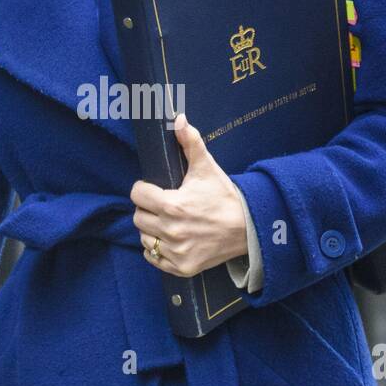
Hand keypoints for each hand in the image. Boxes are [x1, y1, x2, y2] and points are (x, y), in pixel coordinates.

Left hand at [130, 112, 247, 276]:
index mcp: (172, 205)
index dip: (144, 189)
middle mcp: (171, 230)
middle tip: (163, 206)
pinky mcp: (182, 266)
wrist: (248, 229)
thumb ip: (190, 142)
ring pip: (144, 238)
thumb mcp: (207, 168)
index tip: (154, 189)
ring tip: (168, 222)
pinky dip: (157, 250)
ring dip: (151, 230)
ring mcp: (176, 251)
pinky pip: (154, 258)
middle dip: (147, 209)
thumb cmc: (224, 197)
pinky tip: (170, 239)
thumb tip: (178, 119)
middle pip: (138, 217)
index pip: (137, 195)